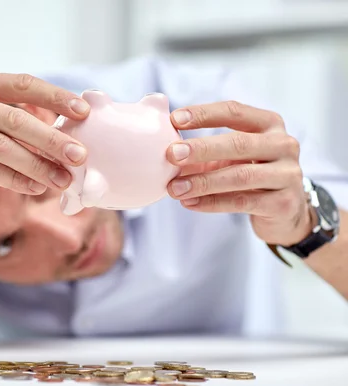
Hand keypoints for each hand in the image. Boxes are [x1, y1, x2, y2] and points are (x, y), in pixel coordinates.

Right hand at [0, 70, 89, 199]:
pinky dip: (15, 180)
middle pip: (15, 118)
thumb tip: (60, 131)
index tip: (84, 113)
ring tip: (63, 180)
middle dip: (52, 139)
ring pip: (2, 147)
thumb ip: (6, 115)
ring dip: (37, 166)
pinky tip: (36, 188)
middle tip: (80, 156)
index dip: (55, 97)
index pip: (22, 84)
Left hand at [165, 101, 313, 246]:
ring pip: (240, 176)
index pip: (234, 111)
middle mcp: (284, 145)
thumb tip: (160, 138)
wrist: (286, 211)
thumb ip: (201, 146)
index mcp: (269, 124)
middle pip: (238, 143)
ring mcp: (288, 174)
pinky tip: (189, 203)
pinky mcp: (283, 203)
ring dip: (202, 182)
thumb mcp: (232, 155)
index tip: (174, 119)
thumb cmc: (250, 174)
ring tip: (174, 188)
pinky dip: (211, 203)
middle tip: (171, 154)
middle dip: (201, 148)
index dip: (203, 114)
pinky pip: (242, 202)